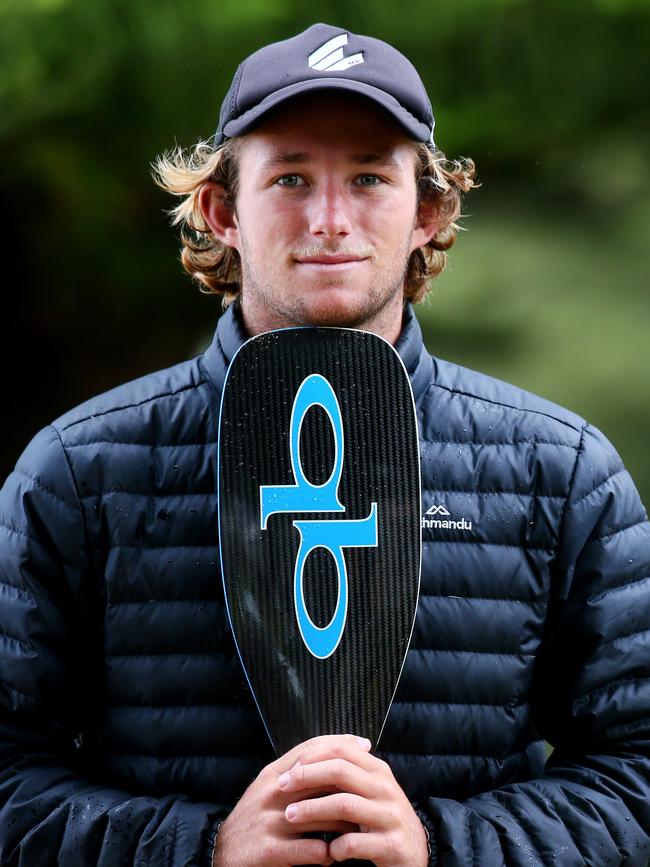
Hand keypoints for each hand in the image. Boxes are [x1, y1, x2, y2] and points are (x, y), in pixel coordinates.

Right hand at [212, 733, 367, 866]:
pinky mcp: (270, 850)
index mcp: (273, 774)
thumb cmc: (255, 818)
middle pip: (321, 779)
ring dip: (344, 824)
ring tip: (356, 829)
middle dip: (350, 786)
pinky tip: (332, 856)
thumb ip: (296, 771)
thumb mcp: (270, 787)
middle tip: (369, 794)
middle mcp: (272, 792)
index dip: (340, 744)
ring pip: (322, 815)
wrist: (221, 852)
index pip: (311, 749)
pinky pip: (312, 850)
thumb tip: (333, 755)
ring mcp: (271, 821)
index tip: (365, 745)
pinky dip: (328, 854)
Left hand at [278, 736, 428, 865]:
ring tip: (291, 816)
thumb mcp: (368, 790)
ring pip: (344, 804)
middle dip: (306, 778)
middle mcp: (386, 788)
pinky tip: (326, 851)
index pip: (342, 750)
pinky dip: (335, 847)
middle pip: (340, 771)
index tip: (286, 771)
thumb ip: (346, 772)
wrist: (415, 853)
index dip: (311, 758)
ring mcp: (391, 816)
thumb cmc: (382, 818)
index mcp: (378, 771)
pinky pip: (355, 843)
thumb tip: (306, 755)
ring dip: (312, 810)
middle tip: (282, 788)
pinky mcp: (392, 845)